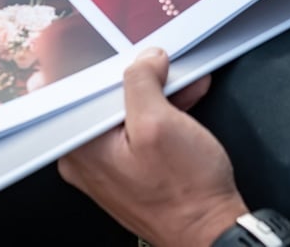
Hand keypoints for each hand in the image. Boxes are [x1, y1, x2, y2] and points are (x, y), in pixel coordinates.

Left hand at [57, 49, 246, 246]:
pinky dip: (160, 115)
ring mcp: (107, 168)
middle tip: (162, 71)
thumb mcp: (162, 123)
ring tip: (182, 88)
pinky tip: (183, 106)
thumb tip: (144, 61)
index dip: (109, 67)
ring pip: (124, 114)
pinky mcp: (128, 172)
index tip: (129, 58)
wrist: (211, 230)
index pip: (78, 91)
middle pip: (104, 100)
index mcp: (82, 149)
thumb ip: (143, 82)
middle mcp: (86, 161)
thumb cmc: (186, 194)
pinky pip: (137, 132)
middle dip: (138, 81)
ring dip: (155, 96)